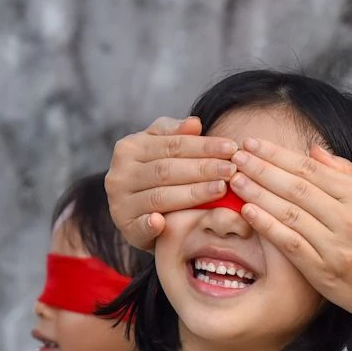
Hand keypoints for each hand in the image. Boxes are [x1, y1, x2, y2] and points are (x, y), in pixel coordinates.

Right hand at [105, 116, 240, 249]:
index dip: (203, 146)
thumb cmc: (156, 174)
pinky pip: (140, 225)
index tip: (231, 148)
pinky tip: (164, 223)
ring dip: (192, 194)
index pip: (172, 144)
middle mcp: (120, 174)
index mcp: (129, 148)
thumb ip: (175, 134)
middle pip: (167, 169)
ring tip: (221, 189)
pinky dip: (150, 224)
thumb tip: (195, 123)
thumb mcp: (161, 149)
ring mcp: (120, 202)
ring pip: (160, 196)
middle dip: (203, 168)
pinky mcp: (126, 227)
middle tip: (231, 170)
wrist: (138, 212)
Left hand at [229, 141, 351, 322]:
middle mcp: (350, 219)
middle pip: (297, 188)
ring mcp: (336, 246)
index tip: (252, 143)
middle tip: (237, 156)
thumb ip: (346, 172)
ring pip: (290, 214)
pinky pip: (290, 244)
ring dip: (258, 194)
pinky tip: (248, 211)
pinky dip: (267, 226)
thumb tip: (314, 150)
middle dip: (262, 169)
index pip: (311, 169)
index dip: (278, 154)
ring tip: (236, 179)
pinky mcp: (323, 270)